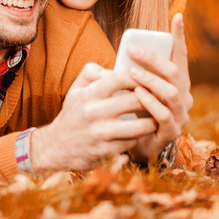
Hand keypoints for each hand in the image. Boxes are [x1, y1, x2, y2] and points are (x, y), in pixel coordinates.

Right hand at [30, 63, 157, 171]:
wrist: (56, 147)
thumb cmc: (73, 113)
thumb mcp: (76, 89)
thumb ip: (93, 72)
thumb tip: (116, 66)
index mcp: (89, 93)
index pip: (121, 78)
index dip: (140, 76)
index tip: (149, 77)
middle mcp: (94, 112)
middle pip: (135, 100)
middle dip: (152, 98)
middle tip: (161, 97)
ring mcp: (100, 134)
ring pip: (139, 125)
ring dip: (152, 120)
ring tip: (157, 115)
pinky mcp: (105, 152)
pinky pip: (132, 142)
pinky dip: (139, 137)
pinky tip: (141, 132)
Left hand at [126, 13, 192, 161]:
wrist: (133, 144)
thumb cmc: (133, 110)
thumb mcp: (134, 87)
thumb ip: (134, 71)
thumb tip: (126, 51)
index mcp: (175, 82)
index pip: (179, 56)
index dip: (179, 37)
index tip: (177, 16)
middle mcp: (183, 96)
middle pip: (174, 73)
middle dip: (153, 60)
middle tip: (133, 51)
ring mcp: (180, 115)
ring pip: (171, 93)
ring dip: (151, 81)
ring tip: (132, 74)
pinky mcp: (171, 132)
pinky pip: (163, 115)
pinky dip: (150, 103)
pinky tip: (137, 94)